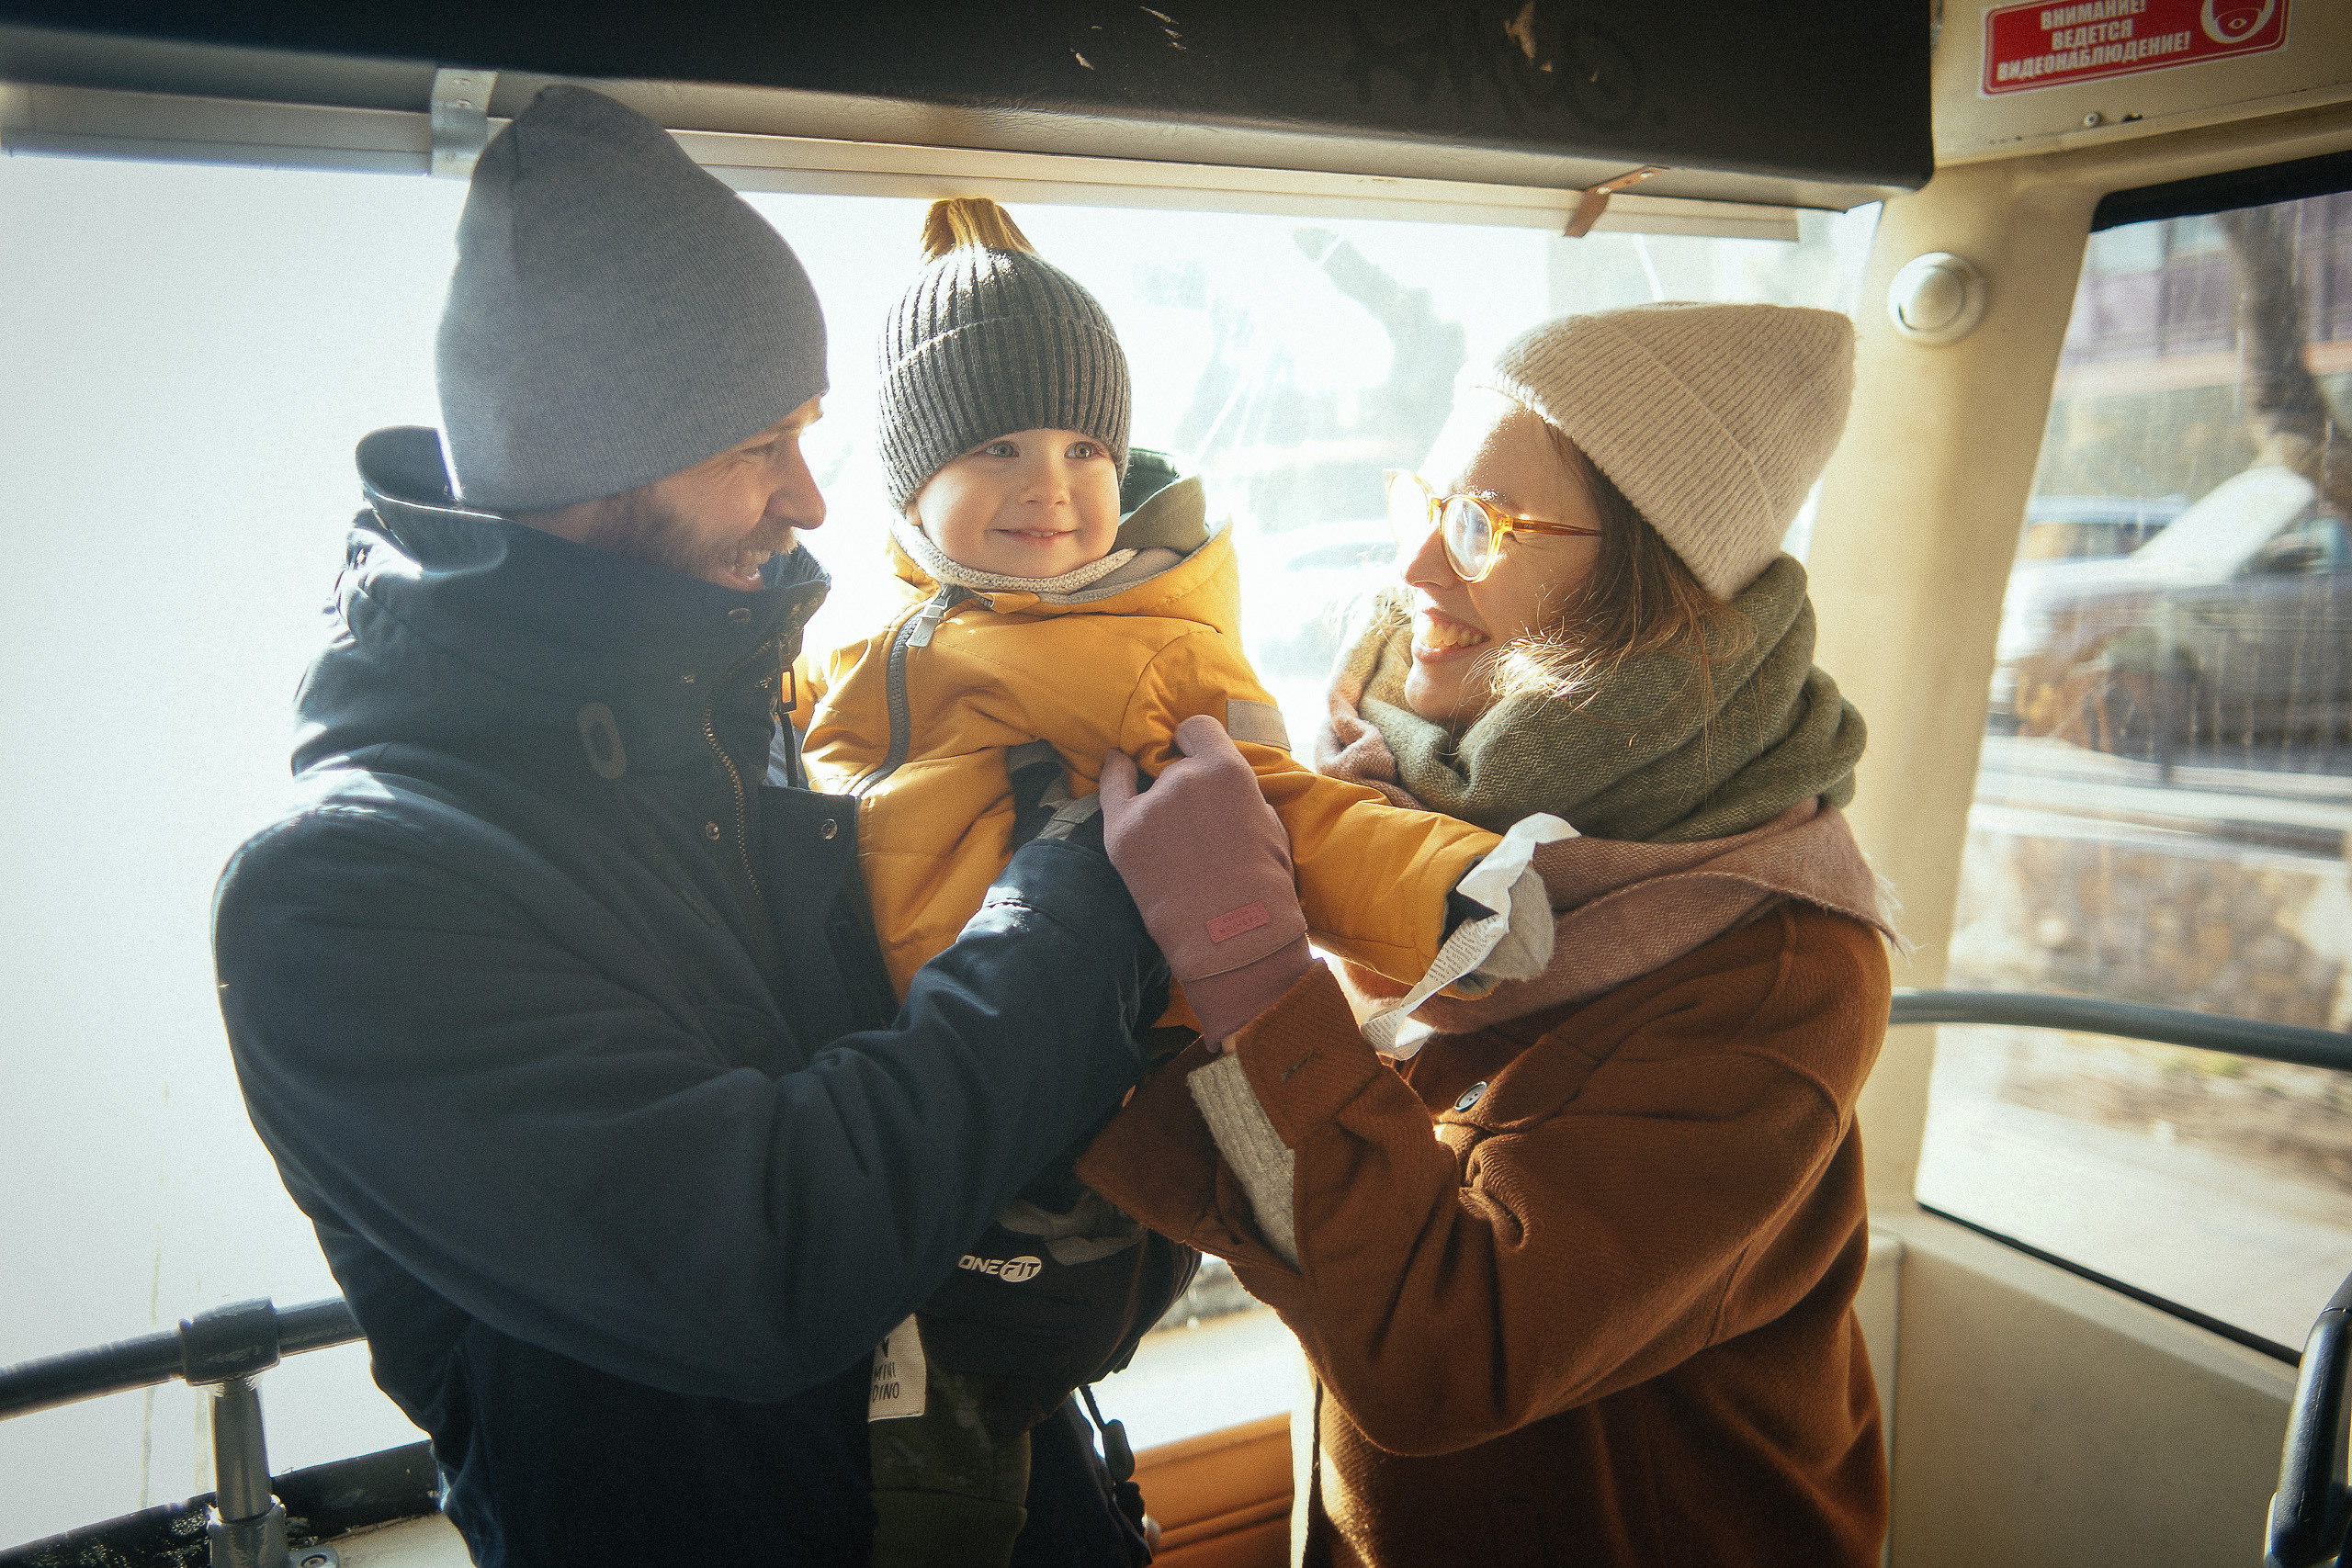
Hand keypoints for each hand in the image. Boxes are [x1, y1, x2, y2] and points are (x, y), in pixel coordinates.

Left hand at [1099, 715, 1310, 1045]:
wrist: (1232, 936)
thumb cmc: (1264, 884)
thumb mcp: (1269, 823)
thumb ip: (1240, 793)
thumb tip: (1218, 784)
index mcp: (1227, 771)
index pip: (1198, 728)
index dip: (1197, 741)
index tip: (1195, 753)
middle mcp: (1184, 778)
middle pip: (1176, 764)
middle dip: (1186, 786)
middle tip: (1196, 825)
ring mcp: (1150, 805)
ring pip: (1151, 786)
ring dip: (1162, 803)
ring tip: (1174, 842)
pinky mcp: (1121, 832)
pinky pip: (1112, 787)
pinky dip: (1115, 775)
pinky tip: (1116, 763)